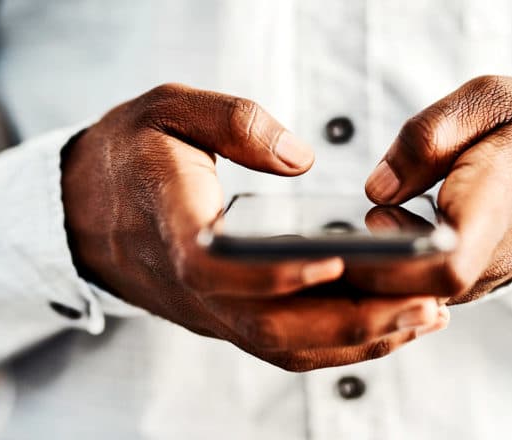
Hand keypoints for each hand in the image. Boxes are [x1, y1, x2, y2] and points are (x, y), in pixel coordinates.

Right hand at [61, 83, 446, 370]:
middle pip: (268, 325)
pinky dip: (339, 343)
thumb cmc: (131, 152)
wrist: (87, 206)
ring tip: (424, 318)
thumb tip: (299, 159)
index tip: (334, 264)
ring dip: (357, 340)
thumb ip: (233, 122)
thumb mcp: (169, 109)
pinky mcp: (226, 318)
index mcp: (171, 223)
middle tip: (423, 303)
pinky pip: (283, 344)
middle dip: (350, 322)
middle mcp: (191, 283)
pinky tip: (388, 324)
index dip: (272, 274)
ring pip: (283, 345)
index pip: (216, 267)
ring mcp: (209, 309)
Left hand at [352, 76, 511, 302]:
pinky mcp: (475, 279)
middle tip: (330, 237)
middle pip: (423, 292)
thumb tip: (377, 189)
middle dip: (368, 272)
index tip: (362, 233)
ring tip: (341, 239)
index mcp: (496, 204)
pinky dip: (391, 276)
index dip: (397, 266)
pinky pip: (427, 291)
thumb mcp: (485, 100)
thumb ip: (428, 138)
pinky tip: (366, 247)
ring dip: (375, 276)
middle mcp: (495, 254)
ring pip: (421, 298)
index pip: (449, 265)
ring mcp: (487, 274)